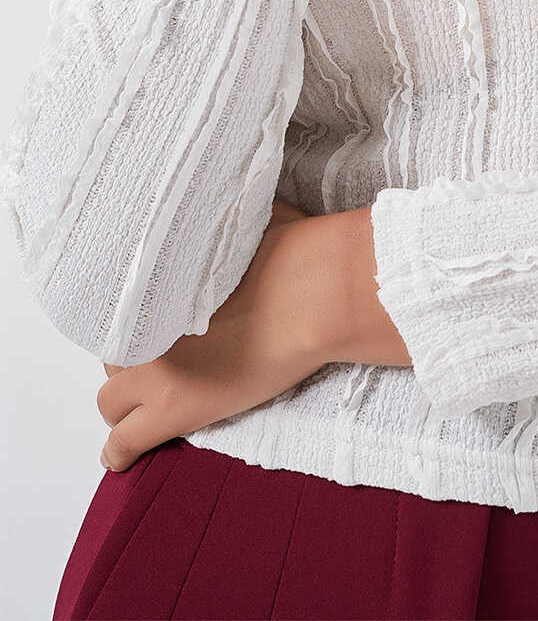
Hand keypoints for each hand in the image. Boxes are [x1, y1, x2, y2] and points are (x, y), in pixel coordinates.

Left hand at [97, 203, 331, 473]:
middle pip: (112, 351)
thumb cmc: (293, 249)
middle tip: (159, 357)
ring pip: (110, 399)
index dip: (136, 321)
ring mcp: (155, 371)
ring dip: (126, 399)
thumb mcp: (249, 219)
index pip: (119, 309)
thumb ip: (224, 222)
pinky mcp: (173, 411)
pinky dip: (120, 451)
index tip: (150, 323)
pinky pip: (124, 442)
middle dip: (129, 355)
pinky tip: (120, 457)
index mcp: (159, 281)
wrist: (312, 295)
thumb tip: (226, 197)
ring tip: (149, 402)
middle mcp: (145, 325)